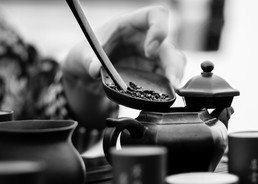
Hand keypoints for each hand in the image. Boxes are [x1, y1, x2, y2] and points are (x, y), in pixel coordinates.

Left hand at [62, 6, 185, 87]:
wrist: (87, 74)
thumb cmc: (87, 54)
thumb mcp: (82, 54)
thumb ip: (88, 59)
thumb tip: (94, 69)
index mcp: (130, 25)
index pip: (155, 15)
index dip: (159, 29)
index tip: (149, 51)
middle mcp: (145, 38)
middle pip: (169, 44)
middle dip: (173, 62)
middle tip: (171, 81)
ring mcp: (151, 56)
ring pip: (174, 61)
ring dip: (176, 75)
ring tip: (172, 91)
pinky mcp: (152, 72)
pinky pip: (168, 76)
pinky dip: (170, 86)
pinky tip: (167, 94)